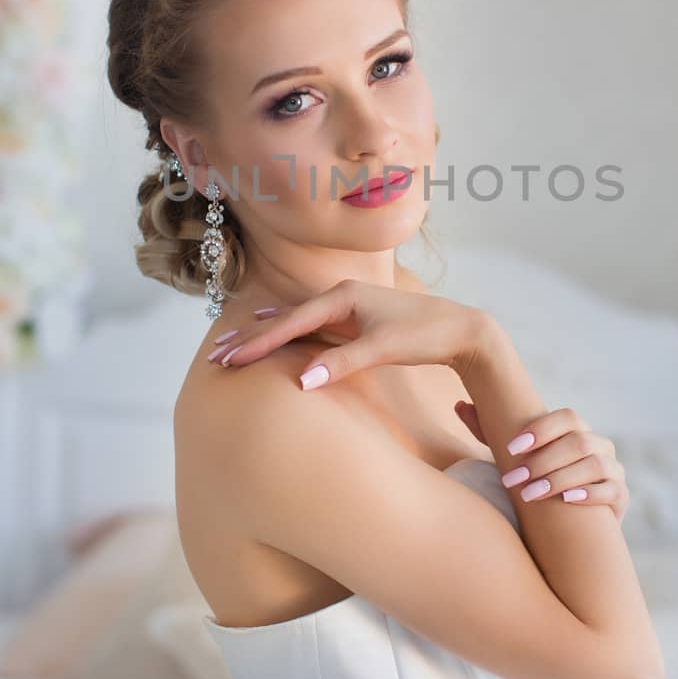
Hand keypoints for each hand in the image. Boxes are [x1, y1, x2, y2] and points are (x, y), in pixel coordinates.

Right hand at [209, 277, 487, 386]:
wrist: (461, 328)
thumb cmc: (425, 335)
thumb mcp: (384, 349)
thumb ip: (342, 363)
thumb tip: (301, 381)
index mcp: (343, 297)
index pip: (291, 323)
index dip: (259, 342)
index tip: (230, 358)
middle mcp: (341, 296)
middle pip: (285, 319)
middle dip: (250, 338)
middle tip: (216, 355)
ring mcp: (347, 307)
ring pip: (296, 321)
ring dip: (265, 335)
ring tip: (233, 345)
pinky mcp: (355, 320)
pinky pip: (310, 325)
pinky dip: (286, 330)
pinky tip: (271, 326)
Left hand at [455, 401, 629, 521]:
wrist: (566, 523)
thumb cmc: (534, 480)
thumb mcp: (512, 457)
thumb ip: (489, 431)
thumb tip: (459, 405)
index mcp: (576, 431)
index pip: (567, 417)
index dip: (541, 429)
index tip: (511, 448)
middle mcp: (599, 445)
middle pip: (578, 441)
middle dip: (542, 460)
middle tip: (513, 480)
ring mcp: (613, 470)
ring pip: (595, 464)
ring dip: (560, 478)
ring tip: (530, 494)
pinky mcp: (620, 497)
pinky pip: (612, 490)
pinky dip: (590, 493)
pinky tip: (565, 501)